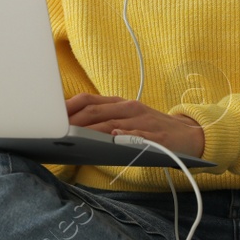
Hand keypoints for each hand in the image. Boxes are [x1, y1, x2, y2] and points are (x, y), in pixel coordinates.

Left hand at [66, 93, 205, 158]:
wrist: (189, 134)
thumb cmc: (152, 128)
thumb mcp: (128, 120)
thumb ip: (105, 121)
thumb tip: (74, 129)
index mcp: (120, 103)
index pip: (89, 100)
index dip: (69, 106)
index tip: (50, 114)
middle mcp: (130, 108)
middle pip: (96, 111)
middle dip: (73, 120)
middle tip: (55, 130)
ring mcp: (143, 120)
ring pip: (112, 124)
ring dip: (91, 131)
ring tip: (73, 138)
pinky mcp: (157, 136)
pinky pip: (138, 135)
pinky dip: (125, 136)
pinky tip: (113, 139)